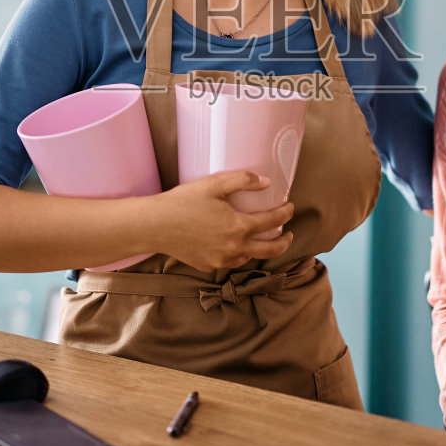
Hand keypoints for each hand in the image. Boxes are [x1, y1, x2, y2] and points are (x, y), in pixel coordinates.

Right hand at [154, 170, 294, 271]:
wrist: (155, 225)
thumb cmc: (183, 202)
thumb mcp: (214, 184)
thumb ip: (243, 180)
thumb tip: (266, 182)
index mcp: (239, 227)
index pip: (272, 222)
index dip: (285, 214)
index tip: (290, 208)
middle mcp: (234, 247)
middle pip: (270, 250)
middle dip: (284, 242)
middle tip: (289, 235)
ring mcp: (221, 260)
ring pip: (249, 258)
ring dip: (258, 249)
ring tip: (259, 240)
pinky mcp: (208, 265)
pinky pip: (229, 262)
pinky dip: (236, 254)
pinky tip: (233, 245)